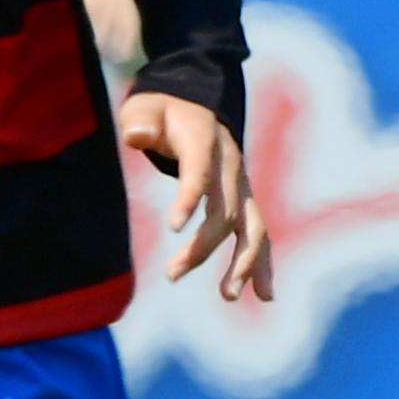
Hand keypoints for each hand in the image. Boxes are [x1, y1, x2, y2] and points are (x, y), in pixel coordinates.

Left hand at [126, 87, 272, 303]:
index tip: (173, 227)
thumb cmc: (164, 109)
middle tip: (172, 274)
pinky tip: (263, 296)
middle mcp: (231, 166)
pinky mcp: (244, 201)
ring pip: (253, 227)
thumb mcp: (146, 105)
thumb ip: (141, 120)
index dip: (189, 198)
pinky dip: (262, 264)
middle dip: (203, 246)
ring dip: (244, 263)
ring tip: (227, 295)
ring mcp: (242, 185)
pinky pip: (258, 234)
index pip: (200, 173)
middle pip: (226, 211)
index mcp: (205, 142)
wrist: (197, 102)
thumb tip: (135, 136)